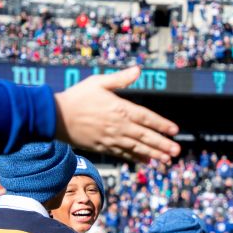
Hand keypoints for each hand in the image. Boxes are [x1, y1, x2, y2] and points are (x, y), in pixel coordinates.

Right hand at [53, 67, 180, 162]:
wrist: (55, 117)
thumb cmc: (77, 96)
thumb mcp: (99, 82)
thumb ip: (120, 79)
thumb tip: (138, 70)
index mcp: (120, 108)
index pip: (146, 118)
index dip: (162, 125)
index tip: (175, 130)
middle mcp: (118, 126)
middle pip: (145, 136)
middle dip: (163, 144)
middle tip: (177, 151)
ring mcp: (111, 138)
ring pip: (137, 148)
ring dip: (154, 154)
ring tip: (167, 160)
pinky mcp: (103, 147)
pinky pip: (123, 154)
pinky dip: (136, 158)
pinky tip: (147, 161)